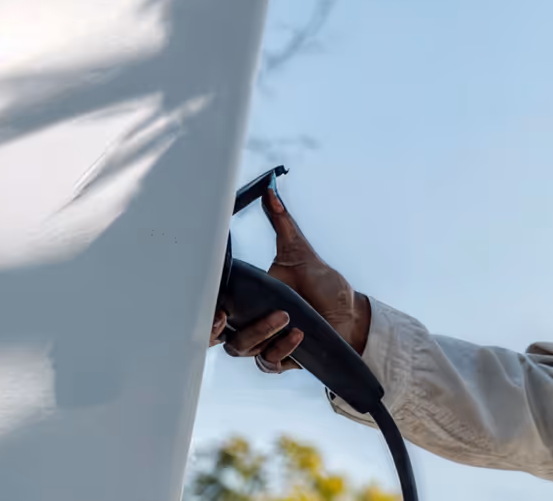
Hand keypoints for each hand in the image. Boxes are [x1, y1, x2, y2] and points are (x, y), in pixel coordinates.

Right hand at [210, 187, 372, 373]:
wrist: (351, 312)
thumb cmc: (322, 284)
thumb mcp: (300, 251)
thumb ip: (283, 223)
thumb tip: (271, 191)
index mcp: (247, 298)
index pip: (214, 304)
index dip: (202, 309)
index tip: (209, 301)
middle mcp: (249, 322)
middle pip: (216, 336)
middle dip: (211, 331)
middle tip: (222, 319)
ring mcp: (264, 343)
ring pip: (242, 348)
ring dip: (260, 333)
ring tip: (285, 317)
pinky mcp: (281, 358)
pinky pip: (269, 361)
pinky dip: (281, 349)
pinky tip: (296, 334)